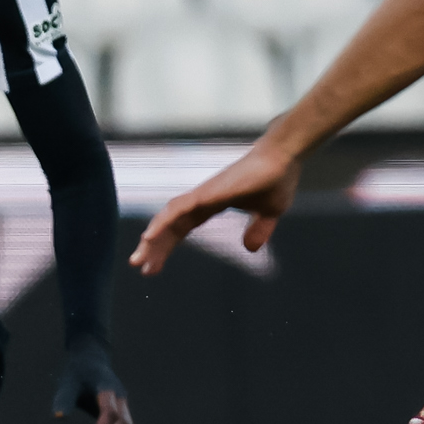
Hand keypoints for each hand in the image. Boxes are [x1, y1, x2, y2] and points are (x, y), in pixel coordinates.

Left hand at [51, 335, 134, 423]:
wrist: (91, 360)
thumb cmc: (76, 373)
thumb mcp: (67, 382)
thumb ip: (64, 398)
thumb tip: (60, 416)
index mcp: (107, 387)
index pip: (109, 412)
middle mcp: (119, 395)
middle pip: (123, 423)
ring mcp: (123, 402)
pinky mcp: (122, 409)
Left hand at [129, 139, 303, 268]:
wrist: (284, 157)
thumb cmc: (276, 179)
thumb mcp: (269, 213)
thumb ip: (259, 230)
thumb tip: (250, 248)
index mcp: (212, 205)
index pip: (183, 227)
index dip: (168, 245)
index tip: (155, 266)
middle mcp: (202, 199)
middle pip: (171, 225)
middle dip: (155, 246)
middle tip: (139, 266)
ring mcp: (203, 194)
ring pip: (169, 217)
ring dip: (153, 237)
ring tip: (138, 259)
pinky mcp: (208, 192)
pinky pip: (179, 208)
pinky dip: (163, 222)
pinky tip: (150, 236)